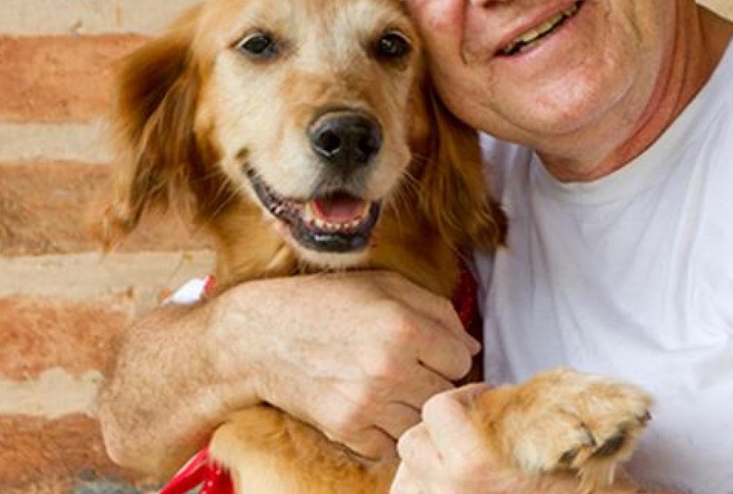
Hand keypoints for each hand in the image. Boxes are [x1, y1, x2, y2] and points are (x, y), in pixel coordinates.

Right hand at [205, 270, 480, 459]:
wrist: (261, 335)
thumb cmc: (326, 302)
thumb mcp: (384, 286)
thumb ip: (436, 310)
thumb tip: (471, 346)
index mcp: (403, 326)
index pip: (461, 360)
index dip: (447, 353)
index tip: (428, 349)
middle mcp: (388, 367)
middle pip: (444, 395)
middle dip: (433, 382)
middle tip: (411, 370)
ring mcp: (366, 401)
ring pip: (420, 423)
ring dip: (411, 409)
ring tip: (392, 389)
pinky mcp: (345, 427)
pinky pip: (389, 445)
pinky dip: (385, 432)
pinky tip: (371, 407)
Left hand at [390, 384, 576, 493]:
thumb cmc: (579, 490)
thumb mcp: (559, 446)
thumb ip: (525, 416)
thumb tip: (506, 395)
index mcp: (474, 465)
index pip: (436, 408)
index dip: (461, 397)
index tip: (483, 399)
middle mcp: (448, 493)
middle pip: (412, 442)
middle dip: (437, 432)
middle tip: (467, 431)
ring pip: (405, 481)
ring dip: (423, 468)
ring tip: (454, 465)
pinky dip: (424, 491)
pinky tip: (449, 488)